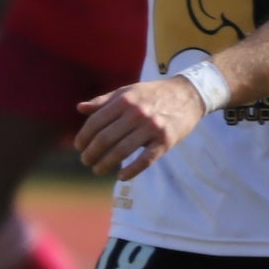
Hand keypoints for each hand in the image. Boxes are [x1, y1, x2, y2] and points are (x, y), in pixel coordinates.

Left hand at [74, 74, 209, 180]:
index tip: (79, 147)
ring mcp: (152, 127)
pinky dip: (131, 171)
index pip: (96, 122)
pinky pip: (145, 160)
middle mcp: (137, 113)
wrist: (189, 94)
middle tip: (86, 161)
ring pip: (122, 151)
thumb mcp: (128, 91)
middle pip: (105, 139)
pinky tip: (121, 177)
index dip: (83, 137)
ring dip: (105, 164)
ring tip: (98, 170)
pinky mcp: (166, 141)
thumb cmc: (153, 93)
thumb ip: (104, 101)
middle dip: (91, 153)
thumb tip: (79, 108)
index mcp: (124, 100)